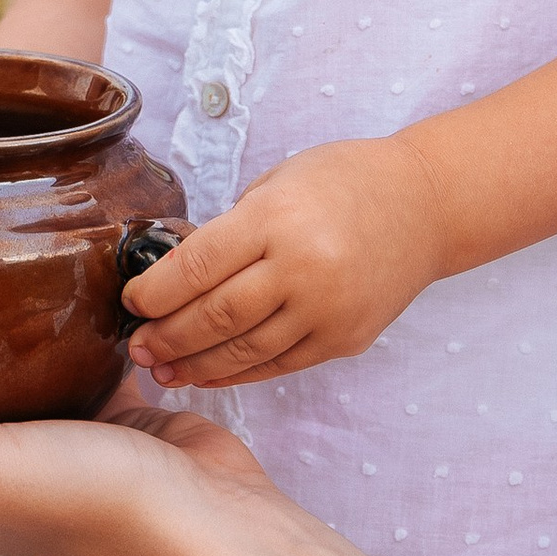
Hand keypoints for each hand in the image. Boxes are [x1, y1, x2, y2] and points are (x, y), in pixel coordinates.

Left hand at [121, 136, 448, 386]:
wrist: (426, 205)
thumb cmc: (344, 182)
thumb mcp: (279, 183)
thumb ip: (232, 229)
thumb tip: (174, 277)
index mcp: (277, 218)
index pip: (198, 266)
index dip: (155, 291)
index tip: (130, 300)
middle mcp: (303, 267)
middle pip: (215, 316)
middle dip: (166, 336)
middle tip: (136, 346)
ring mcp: (328, 309)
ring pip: (244, 350)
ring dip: (195, 364)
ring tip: (162, 369)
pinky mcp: (346, 339)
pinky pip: (280, 364)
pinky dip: (239, 372)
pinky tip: (209, 372)